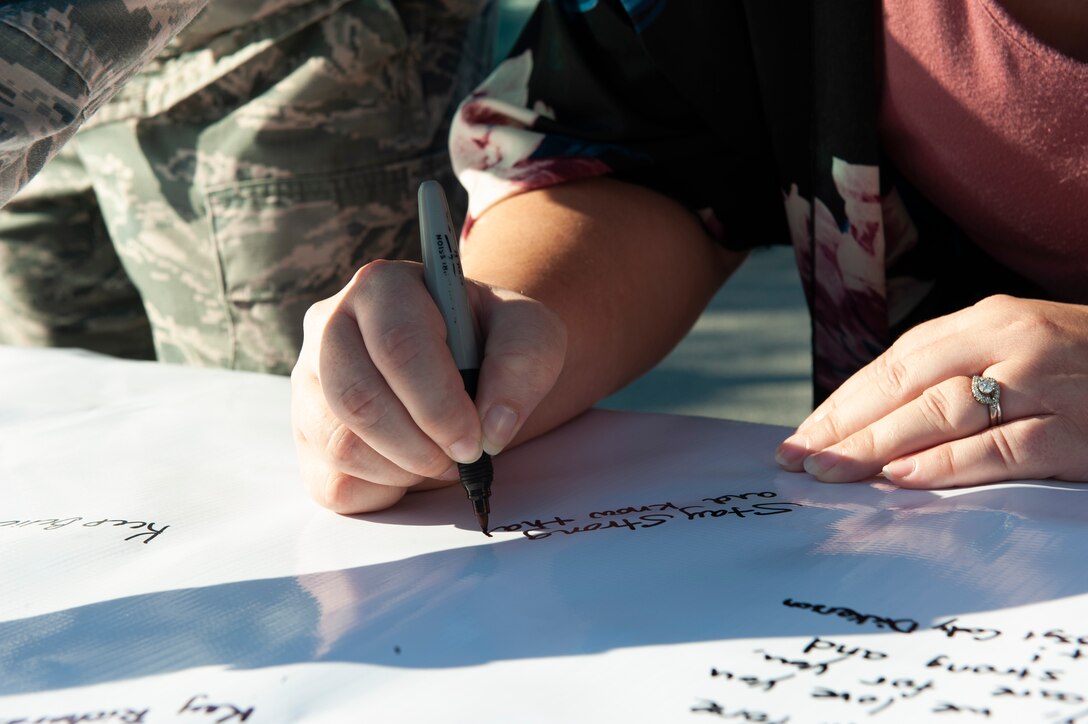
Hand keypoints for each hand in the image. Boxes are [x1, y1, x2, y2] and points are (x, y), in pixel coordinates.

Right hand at [291, 260, 565, 512]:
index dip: (438, 403)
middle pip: (357, 398)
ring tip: (443, 457)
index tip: (476, 441)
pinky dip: (384, 489)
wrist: (465, 364)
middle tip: (463, 458)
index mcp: (383, 286)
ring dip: (405, 469)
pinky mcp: (305, 435)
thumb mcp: (529, 334)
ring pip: (341, 444)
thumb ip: (522, 364)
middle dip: (419, 445)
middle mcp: (330, 325)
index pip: (397, 345)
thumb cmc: (491, 343)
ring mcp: (308, 382)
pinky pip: (333, 482)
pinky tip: (412, 466)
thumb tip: (493, 427)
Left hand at [775, 295, 1087, 487]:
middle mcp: (1014, 341)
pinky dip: (946, 465)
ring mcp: (1048, 385)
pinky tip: (902, 480)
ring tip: (831, 472)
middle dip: (845, 426)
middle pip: (908, 385)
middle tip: (798, 459)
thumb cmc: (1083, 365)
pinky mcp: (1077, 433)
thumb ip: (954, 372)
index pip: (896, 361)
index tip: (800, 433)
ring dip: (878, 446)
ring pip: (943, 414)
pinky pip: (999, 451)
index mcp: (989, 318)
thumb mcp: (1016, 348)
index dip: (843, 400)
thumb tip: (868, 421)